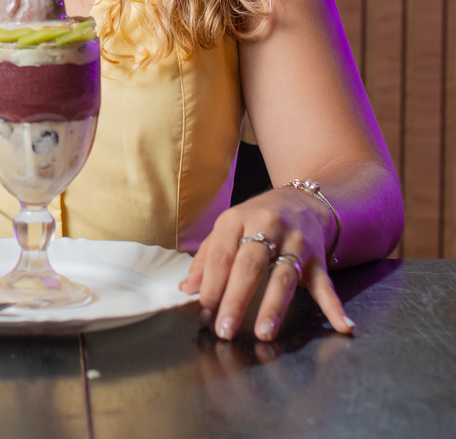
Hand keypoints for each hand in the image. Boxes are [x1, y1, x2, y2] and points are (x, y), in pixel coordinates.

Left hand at [179, 188, 354, 341]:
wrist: (301, 200)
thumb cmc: (254, 220)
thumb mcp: (226, 229)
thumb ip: (206, 258)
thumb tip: (187, 288)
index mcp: (236, 220)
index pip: (221, 255)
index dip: (211, 284)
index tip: (204, 312)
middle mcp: (266, 227)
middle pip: (250, 266)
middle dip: (236, 300)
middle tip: (225, 329)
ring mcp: (295, 242)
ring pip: (284, 275)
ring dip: (274, 306)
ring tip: (264, 332)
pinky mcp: (318, 256)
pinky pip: (326, 284)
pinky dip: (334, 306)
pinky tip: (343, 326)